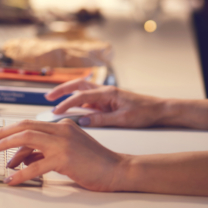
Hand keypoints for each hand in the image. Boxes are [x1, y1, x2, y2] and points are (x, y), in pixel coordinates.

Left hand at [0, 119, 128, 189]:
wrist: (116, 169)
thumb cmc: (93, 162)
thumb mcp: (66, 152)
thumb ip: (45, 150)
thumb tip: (21, 157)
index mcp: (62, 125)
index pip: (30, 123)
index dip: (9, 129)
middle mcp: (61, 129)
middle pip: (25, 126)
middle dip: (3, 133)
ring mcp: (63, 142)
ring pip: (27, 139)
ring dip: (7, 147)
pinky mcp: (65, 158)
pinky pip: (36, 166)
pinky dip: (20, 174)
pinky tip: (12, 180)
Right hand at [45, 77, 165, 127]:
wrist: (159, 110)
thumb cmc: (144, 113)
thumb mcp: (123, 120)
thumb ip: (102, 120)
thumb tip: (83, 121)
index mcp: (108, 93)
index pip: (81, 96)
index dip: (66, 104)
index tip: (56, 111)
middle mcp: (105, 91)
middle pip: (78, 86)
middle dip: (62, 90)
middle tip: (48, 97)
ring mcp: (106, 96)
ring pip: (82, 91)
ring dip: (68, 94)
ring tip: (54, 100)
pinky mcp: (108, 101)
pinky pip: (89, 100)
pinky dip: (78, 102)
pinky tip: (71, 109)